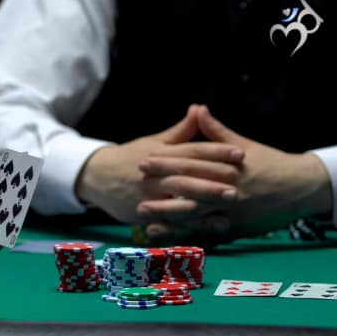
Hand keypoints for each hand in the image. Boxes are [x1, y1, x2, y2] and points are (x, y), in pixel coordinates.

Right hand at [75, 105, 243, 223]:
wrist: (96, 176)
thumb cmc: (131, 157)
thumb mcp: (154, 141)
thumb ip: (180, 131)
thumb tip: (199, 108)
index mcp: (160, 154)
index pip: (191, 151)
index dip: (216, 152)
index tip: (239, 153)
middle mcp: (155, 175)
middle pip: (187, 178)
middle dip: (213, 182)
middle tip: (238, 185)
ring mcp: (149, 197)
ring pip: (180, 202)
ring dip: (205, 206)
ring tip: (229, 207)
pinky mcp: (146, 215)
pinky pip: (171, 223)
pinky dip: (192, 226)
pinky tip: (211, 227)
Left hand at [138, 105, 331, 240]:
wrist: (301, 187)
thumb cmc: (271, 163)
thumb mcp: (244, 145)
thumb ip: (217, 131)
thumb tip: (198, 108)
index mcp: (227, 167)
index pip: (191, 163)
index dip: (166, 162)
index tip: (144, 158)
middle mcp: (228, 191)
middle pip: (189, 191)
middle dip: (162, 191)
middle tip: (137, 189)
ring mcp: (232, 212)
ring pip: (196, 216)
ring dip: (170, 218)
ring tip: (145, 218)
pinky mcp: (237, 228)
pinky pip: (209, 235)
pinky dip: (188, 236)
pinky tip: (171, 238)